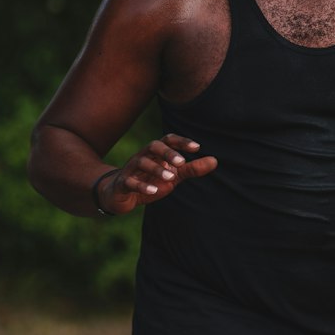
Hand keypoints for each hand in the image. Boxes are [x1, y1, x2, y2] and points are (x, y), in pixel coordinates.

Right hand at [98, 134, 216, 213]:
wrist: (119, 194)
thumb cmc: (150, 181)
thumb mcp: (173, 175)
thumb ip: (191, 168)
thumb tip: (215, 160)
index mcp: (156, 152)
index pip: (168, 140)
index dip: (181, 141)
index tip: (197, 147)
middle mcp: (143, 156)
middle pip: (154, 146)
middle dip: (168, 153)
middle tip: (182, 162)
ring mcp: (131, 169)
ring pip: (141, 162)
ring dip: (156, 169)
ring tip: (170, 179)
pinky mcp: (122, 184)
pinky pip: (129, 181)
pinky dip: (141, 185)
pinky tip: (153, 191)